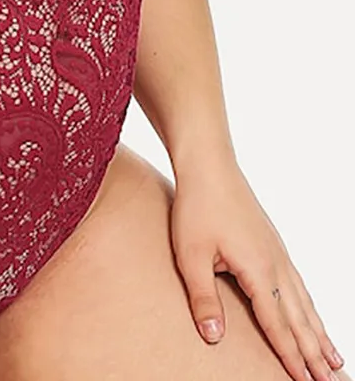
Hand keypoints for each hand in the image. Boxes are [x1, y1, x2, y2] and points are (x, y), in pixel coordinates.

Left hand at [170, 155, 343, 380]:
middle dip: (316, 355)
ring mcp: (278, 253)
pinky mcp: (273, 244)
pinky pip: (299, 285)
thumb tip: (213, 339)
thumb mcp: (191, 255)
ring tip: (336, 361)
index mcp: (259, 271)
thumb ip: (203, 298)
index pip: (278, 325)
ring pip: (305, 303)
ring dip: (320, 335)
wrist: (209, 165)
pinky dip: (311, 308)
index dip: (291, 357)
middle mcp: (277, 265)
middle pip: (300, 319)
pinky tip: (313, 315)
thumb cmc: (197, 207)